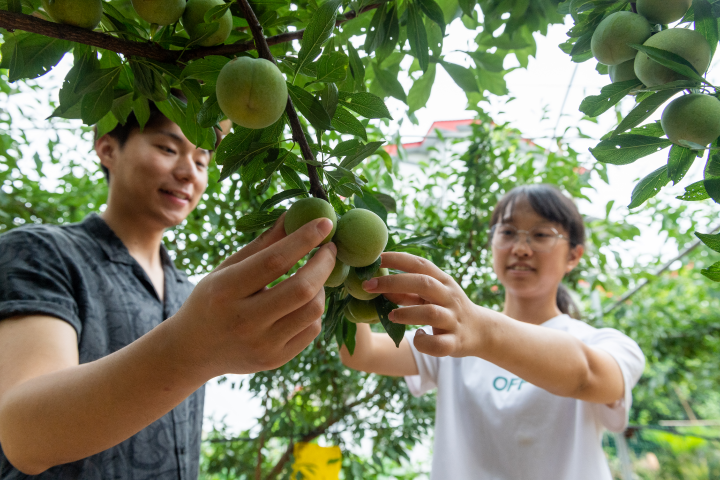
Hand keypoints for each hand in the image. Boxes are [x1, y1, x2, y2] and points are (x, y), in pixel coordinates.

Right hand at [173, 215, 336, 375]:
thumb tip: (295, 214)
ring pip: (313, 311)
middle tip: (330, 248)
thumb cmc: (213, 299)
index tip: (325, 223)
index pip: (274, 261)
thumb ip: (263, 243)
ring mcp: (262, 345)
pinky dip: (314, 310)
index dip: (304, 239)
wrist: (194, 350)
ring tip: (313, 276)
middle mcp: (244, 321)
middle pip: (301, 288)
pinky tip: (304, 301)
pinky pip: (312, 330)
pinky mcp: (275, 360)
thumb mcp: (228, 268)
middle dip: (324, 264)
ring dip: (321, 287)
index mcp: (226, 291)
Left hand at [362, 252, 482, 357]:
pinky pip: (438, 344)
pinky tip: (417, 337)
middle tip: (369, 286)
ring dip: (407, 313)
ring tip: (390, 316)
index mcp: (443, 281)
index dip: (396, 259)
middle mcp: (449, 296)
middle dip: (393, 282)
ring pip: (430, 313)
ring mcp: (453, 319)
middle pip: (423, 284)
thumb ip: (406, 292)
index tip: (374, 259)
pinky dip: (424, 342)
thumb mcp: (430, 296)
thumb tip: (377, 286)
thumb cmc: (446, 308)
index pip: (419, 264)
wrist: (481, 331)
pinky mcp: (455, 341)